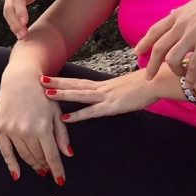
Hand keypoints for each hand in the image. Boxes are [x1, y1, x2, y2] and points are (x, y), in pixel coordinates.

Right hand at [0, 66, 70, 183]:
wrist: (20, 79)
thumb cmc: (43, 94)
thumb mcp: (56, 112)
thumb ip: (62, 134)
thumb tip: (68, 155)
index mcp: (43, 127)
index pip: (51, 156)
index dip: (57, 170)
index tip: (61, 180)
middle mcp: (26, 131)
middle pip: (37, 157)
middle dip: (45, 166)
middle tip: (49, 171)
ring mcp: (11, 130)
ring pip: (24, 155)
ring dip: (32, 164)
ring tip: (39, 169)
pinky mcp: (0, 129)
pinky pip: (5, 152)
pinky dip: (11, 165)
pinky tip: (17, 175)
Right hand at [3, 0, 64, 38]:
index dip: (19, 9)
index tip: (24, 21)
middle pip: (9, 6)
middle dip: (14, 21)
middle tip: (23, 35)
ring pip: (7, 11)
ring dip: (13, 24)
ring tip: (23, 37)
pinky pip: (11, 12)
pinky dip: (14, 23)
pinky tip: (21, 33)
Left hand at [42, 69, 158, 121]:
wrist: (157, 82)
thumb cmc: (145, 85)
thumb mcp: (125, 88)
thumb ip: (114, 92)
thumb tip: (109, 94)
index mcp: (104, 85)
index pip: (79, 81)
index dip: (63, 79)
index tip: (48, 76)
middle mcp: (102, 88)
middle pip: (75, 84)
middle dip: (56, 82)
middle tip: (38, 79)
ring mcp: (106, 97)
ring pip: (80, 94)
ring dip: (62, 94)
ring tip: (45, 93)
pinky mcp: (113, 106)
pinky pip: (92, 112)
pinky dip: (78, 115)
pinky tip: (65, 118)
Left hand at [136, 0, 195, 84]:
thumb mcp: (194, 4)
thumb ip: (182, 11)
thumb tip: (172, 12)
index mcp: (178, 15)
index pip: (155, 30)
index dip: (144, 42)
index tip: (137, 52)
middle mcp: (181, 25)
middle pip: (158, 48)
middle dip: (151, 64)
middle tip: (148, 76)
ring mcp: (193, 34)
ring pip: (172, 58)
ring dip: (174, 71)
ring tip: (180, 76)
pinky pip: (193, 65)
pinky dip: (190, 77)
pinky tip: (192, 83)